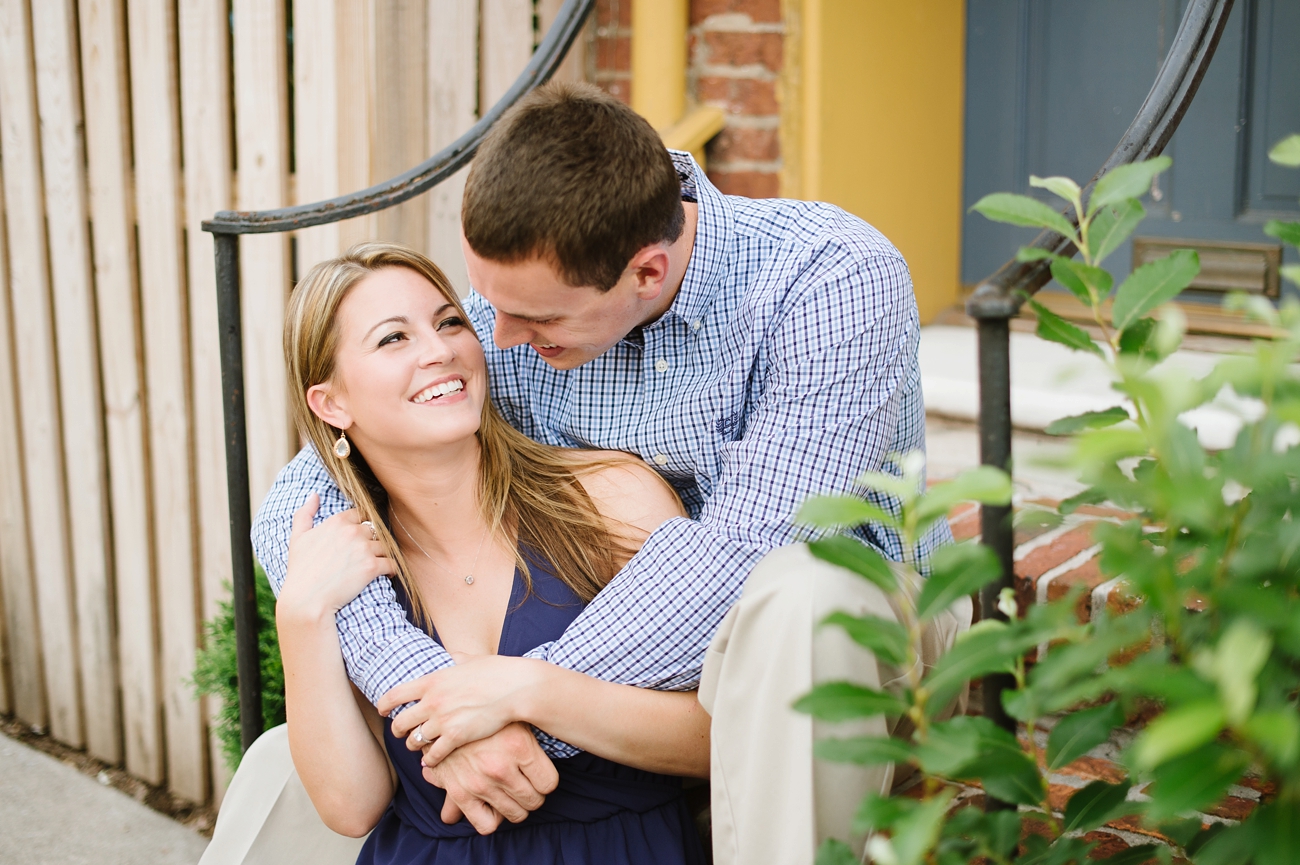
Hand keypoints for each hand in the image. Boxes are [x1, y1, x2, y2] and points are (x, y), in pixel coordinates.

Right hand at [278, 494, 395, 624]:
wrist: (306, 600)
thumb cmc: (300, 571)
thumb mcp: (297, 538)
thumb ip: (305, 513)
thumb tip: (314, 494)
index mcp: (337, 522)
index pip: (360, 513)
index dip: (363, 523)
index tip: (363, 535)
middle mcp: (352, 532)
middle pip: (375, 529)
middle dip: (373, 539)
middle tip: (371, 551)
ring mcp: (364, 549)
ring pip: (385, 545)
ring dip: (384, 554)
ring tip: (379, 562)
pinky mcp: (372, 567)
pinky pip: (392, 563)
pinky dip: (392, 569)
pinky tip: (386, 574)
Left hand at [380, 655, 549, 765]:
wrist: (514, 688)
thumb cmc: (496, 671)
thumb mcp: (471, 660)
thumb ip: (456, 659)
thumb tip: (452, 655)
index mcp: (432, 681)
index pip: (394, 695)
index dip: (383, 704)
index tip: (382, 710)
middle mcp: (432, 702)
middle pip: (400, 722)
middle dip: (397, 729)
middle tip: (401, 732)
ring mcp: (443, 721)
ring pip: (414, 741)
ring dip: (414, 745)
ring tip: (418, 746)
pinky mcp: (456, 737)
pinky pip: (433, 754)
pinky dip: (430, 759)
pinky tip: (431, 760)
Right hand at [420, 722, 558, 832]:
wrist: (444, 713)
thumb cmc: (488, 715)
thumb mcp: (516, 718)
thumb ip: (535, 738)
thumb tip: (557, 747)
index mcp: (519, 746)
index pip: (549, 783)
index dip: (546, 779)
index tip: (539, 772)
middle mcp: (500, 767)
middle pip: (534, 800)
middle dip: (534, 793)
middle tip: (526, 781)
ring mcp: (480, 783)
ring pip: (516, 814)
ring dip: (517, 805)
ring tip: (511, 791)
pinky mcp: (460, 794)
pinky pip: (487, 824)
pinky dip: (493, 819)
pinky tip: (494, 804)